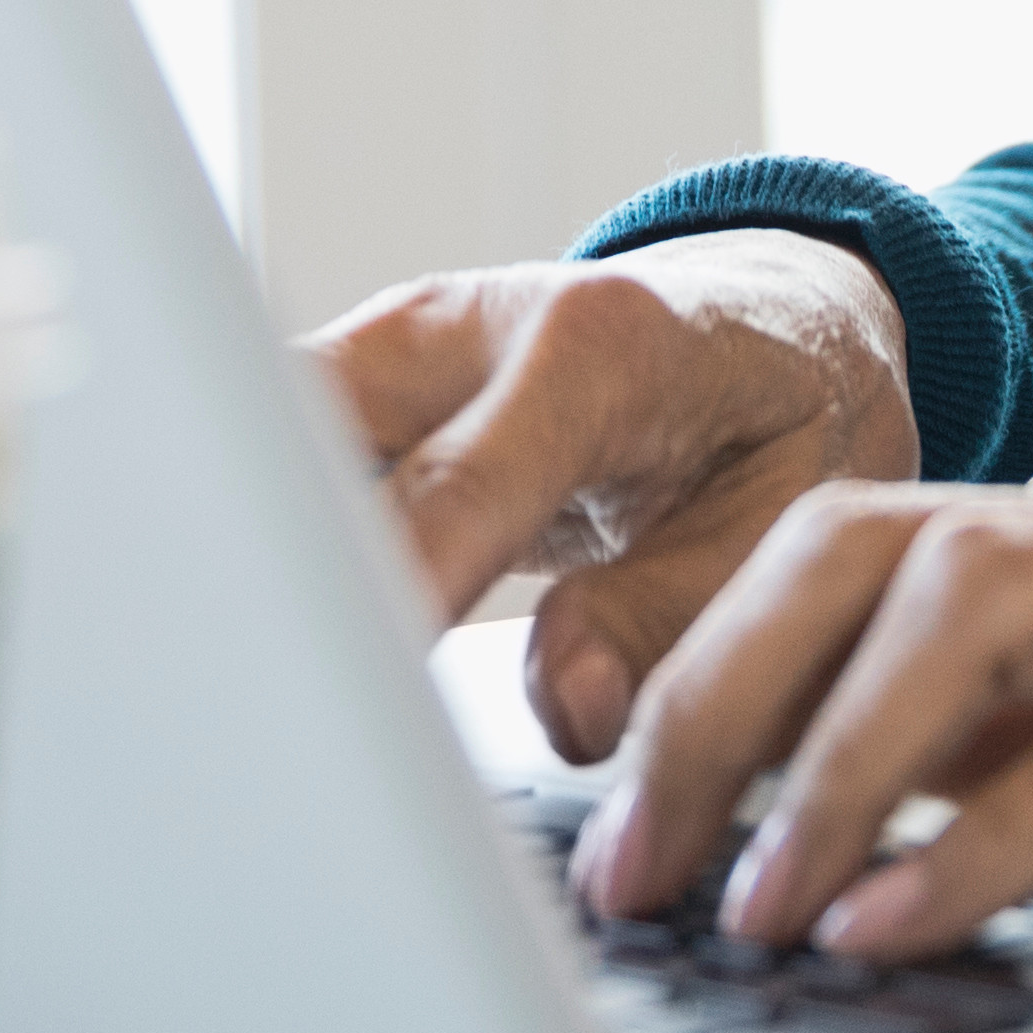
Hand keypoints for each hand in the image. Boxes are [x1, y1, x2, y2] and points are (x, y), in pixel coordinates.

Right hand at [298, 235, 918, 758]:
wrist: (771, 317)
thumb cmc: (783, 415)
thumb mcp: (780, 523)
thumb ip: (671, 617)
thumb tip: (570, 707)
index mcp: (595, 348)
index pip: (452, 493)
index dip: (385, 603)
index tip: (344, 701)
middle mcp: (470, 324)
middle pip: (310, 443)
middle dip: (271, 575)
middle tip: (260, 714)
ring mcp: (398, 344)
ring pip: (262, 439)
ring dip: (250, 555)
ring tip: (249, 682)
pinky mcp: (359, 380)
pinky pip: (279, 457)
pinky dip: (267, 543)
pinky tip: (268, 635)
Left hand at [578, 420, 1032, 949]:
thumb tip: (947, 807)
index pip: (861, 537)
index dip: (712, 651)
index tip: (626, 788)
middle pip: (846, 554)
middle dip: (697, 706)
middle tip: (622, 870)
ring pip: (944, 621)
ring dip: (806, 771)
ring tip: (734, 911)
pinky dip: (978, 839)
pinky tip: (896, 925)